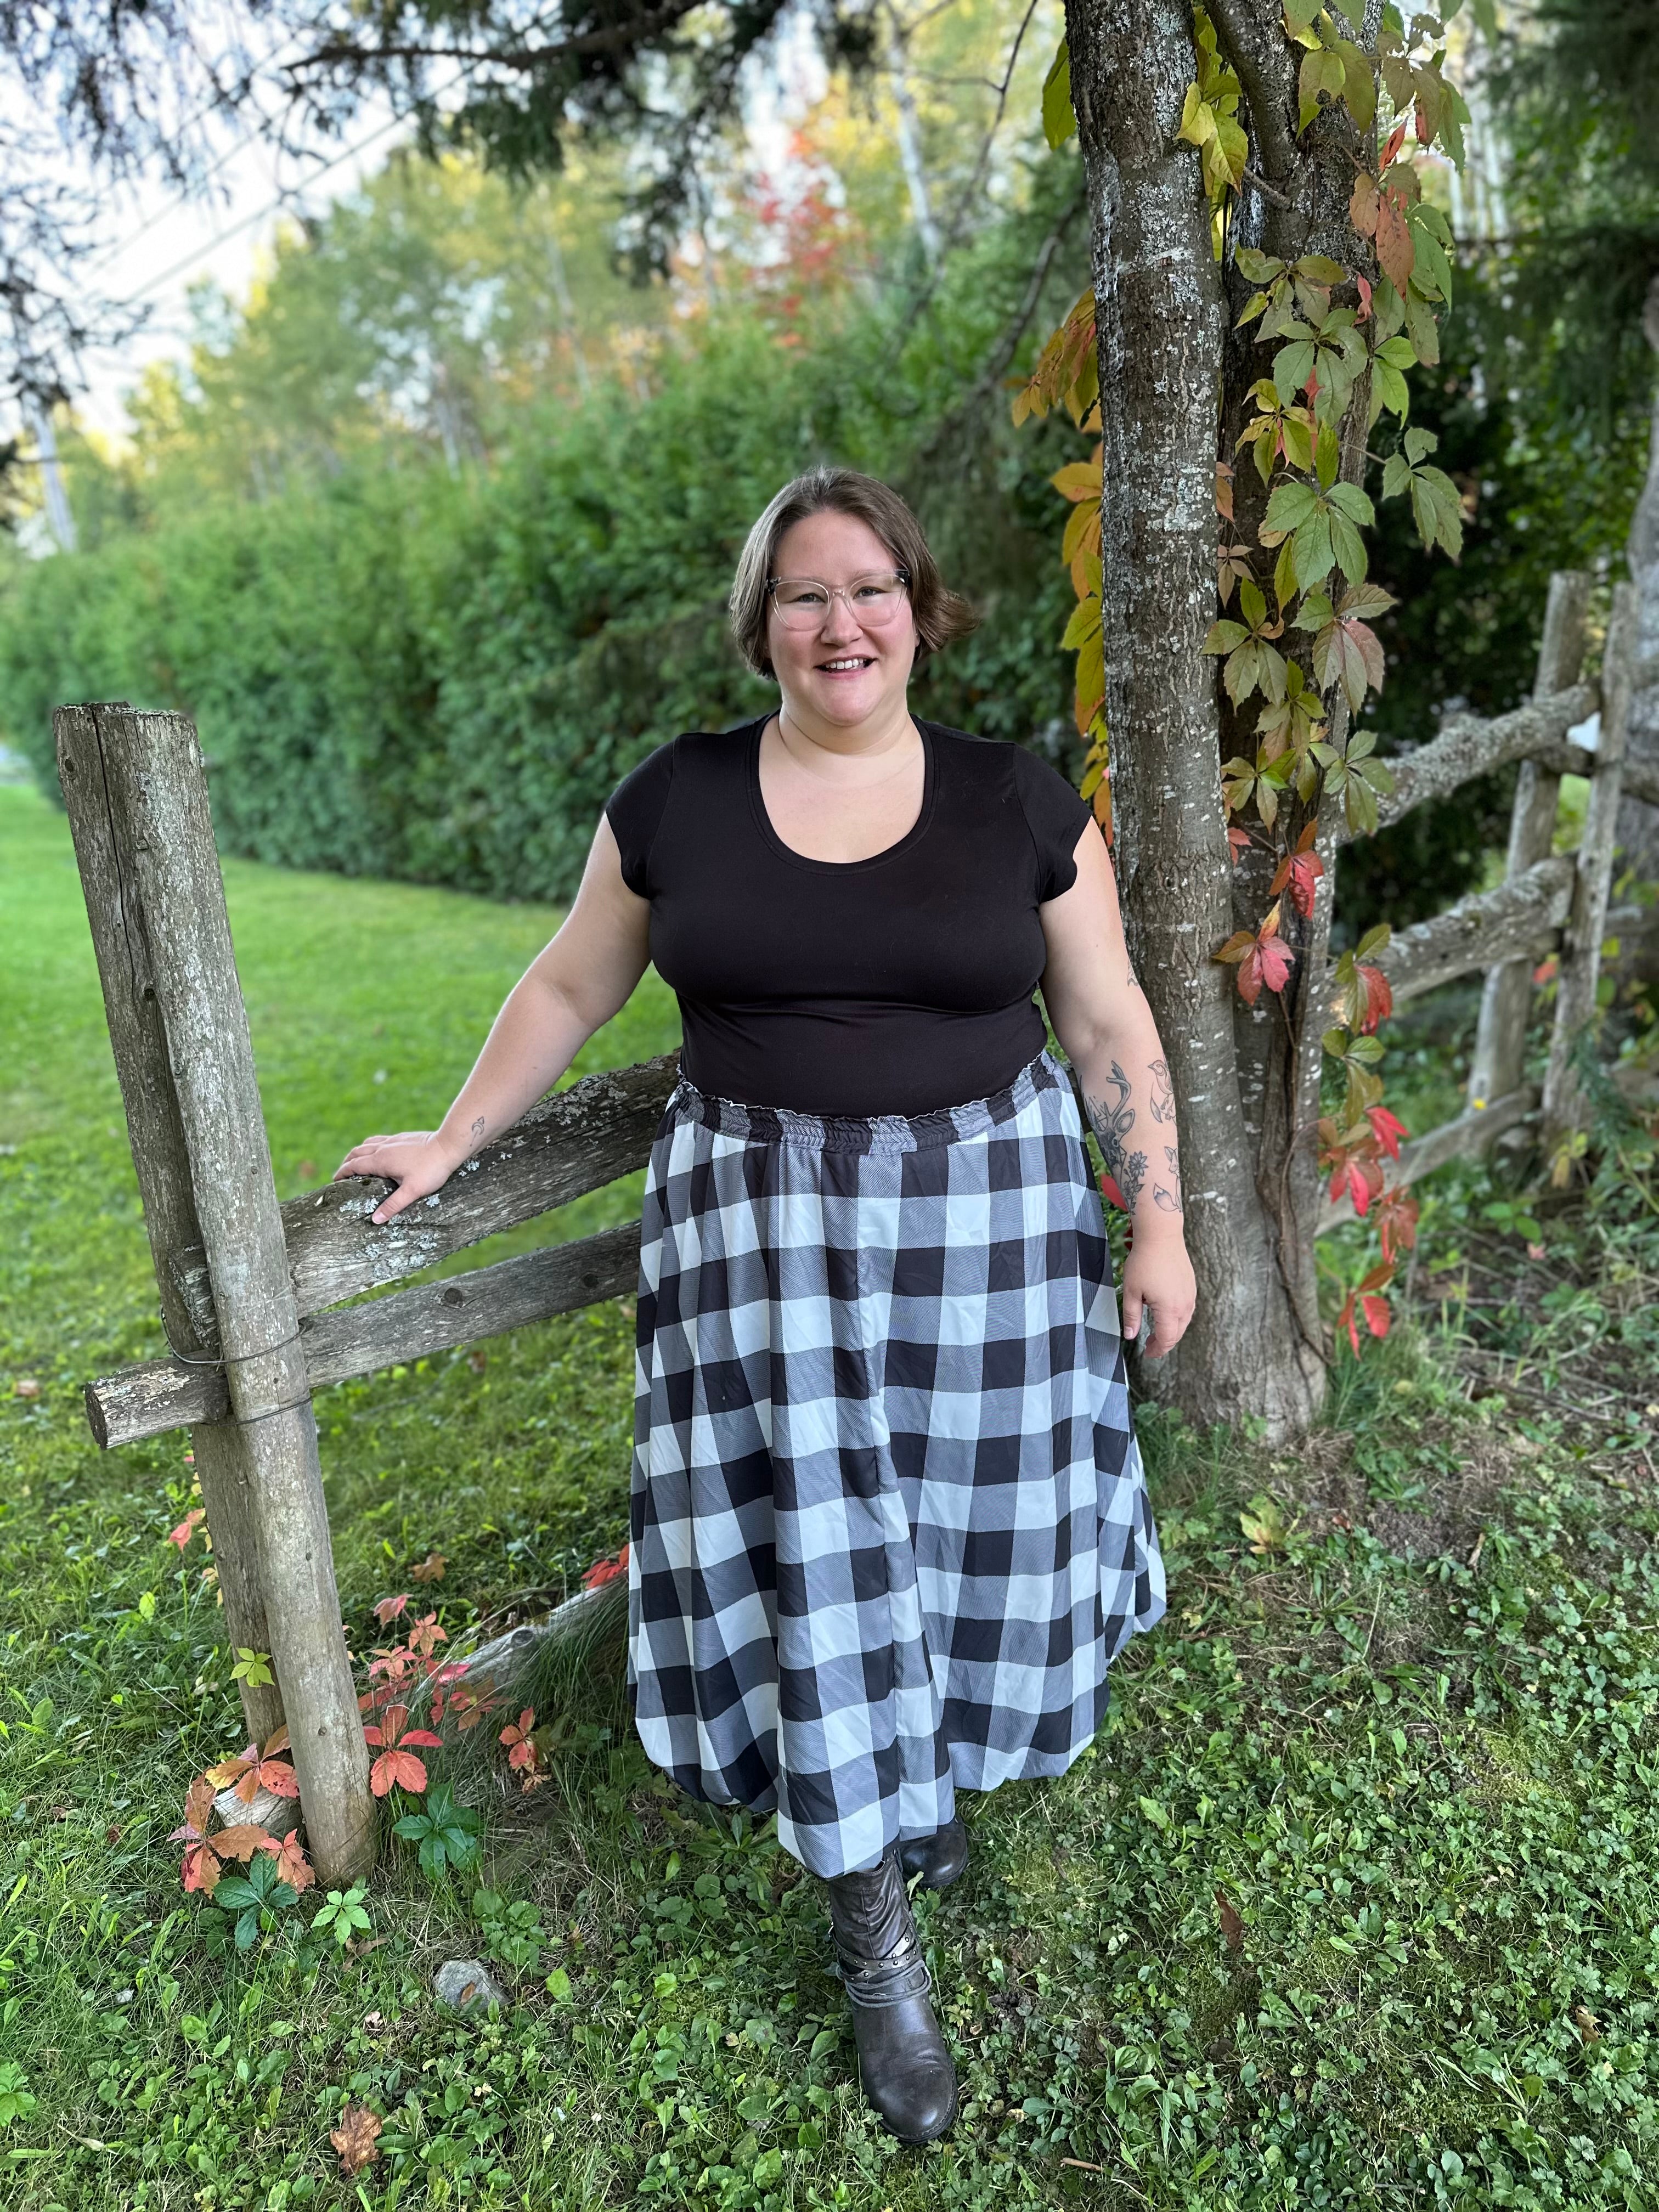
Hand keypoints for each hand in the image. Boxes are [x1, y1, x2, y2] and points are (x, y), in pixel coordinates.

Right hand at [333, 1132, 459, 1224]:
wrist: (449, 1146)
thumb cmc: (432, 1169)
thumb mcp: (412, 1191)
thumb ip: (393, 1205)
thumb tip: (375, 1219)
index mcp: (380, 1160)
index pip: (353, 1165)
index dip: (342, 1173)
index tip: (334, 1181)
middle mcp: (383, 1148)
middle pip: (356, 1152)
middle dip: (347, 1163)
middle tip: (342, 1174)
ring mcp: (392, 1140)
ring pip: (367, 1144)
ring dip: (358, 1153)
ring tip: (356, 1162)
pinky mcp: (402, 1137)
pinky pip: (379, 1140)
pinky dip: (371, 1147)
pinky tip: (379, 1152)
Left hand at [1119, 1223, 1195, 1358]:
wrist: (1162, 1236)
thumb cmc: (1144, 1261)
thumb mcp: (1131, 1291)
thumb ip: (1131, 1316)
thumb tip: (1129, 1336)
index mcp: (1169, 1309)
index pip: (1166, 1339)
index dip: (1156, 1350)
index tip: (1147, 1354)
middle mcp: (1184, 1305)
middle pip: (1176, 1334)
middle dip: (1163, 1343)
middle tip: (1149, 1346)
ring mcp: (1190, 1295)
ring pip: (1183, 1322)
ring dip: (1171, 1331)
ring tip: (1156, 1333)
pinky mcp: (1191, 1286)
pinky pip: (1187, 1309)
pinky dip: (1177, 1318)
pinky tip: (1165, 1315)